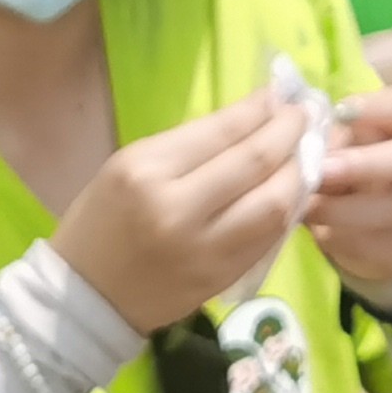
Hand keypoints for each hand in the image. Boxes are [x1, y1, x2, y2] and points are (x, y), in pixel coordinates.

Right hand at [53, 90, 314, 333]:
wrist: (87, 298)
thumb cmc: (101, 221)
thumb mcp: (129, 165)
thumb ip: (190, 143)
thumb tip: (250, 116)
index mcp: (146, 172)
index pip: (221, 132)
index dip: (259, 109)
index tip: (281, 93)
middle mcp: (178, 210)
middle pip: (254, 164)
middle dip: (288, 133)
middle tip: (303, 115)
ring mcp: (205, 250)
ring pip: (274, 205)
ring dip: (298, 173)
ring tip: (304, 153)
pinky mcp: (222, 279)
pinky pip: (269, 238)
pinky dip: (286, 210)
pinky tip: (290, 192)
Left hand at [303, 87, 391, 294]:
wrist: (368, 229)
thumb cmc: (343, 173)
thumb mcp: (334, 149)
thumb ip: (323, 139)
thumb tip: (296, 133)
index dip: (375, 106)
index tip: (340, 112)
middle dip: (364, 163)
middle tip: (323, 170)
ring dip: (346, 208)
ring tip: (310, 207)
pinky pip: (377, 240)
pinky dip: (344, 235)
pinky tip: (319, 231)